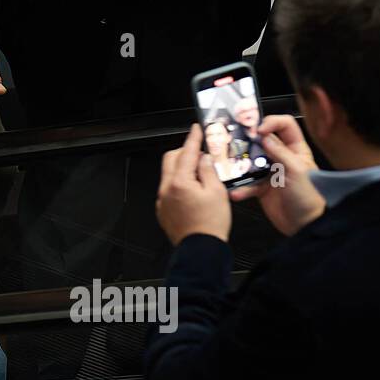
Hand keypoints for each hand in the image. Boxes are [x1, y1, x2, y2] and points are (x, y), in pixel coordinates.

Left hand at [156, 124, 231, 245]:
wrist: (200, 249)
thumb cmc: (210, 224)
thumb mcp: (217, 192)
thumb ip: (208, 171)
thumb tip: (203, 158)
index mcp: (179, 182)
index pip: (186, 153)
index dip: (192, 139)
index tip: (195, 129)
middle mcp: (166, 189)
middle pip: (171, 160)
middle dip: (184, 152)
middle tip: (200, 154)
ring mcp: (163, 200)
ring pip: (169, 175)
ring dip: (182, 170)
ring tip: (200, 176)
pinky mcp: (163, 210)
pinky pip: (169, 190)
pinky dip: (179, 185)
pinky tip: (193, 191)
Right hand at [230, 114, 325, 236]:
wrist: (306, 225)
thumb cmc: (310, 197)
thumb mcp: (296, 170)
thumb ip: (279, 152)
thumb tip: (264, 136)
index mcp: (296, 150)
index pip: (285, 125)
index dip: (271, 123)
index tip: (258, 131)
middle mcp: (282, 158)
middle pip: (263, 141)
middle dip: (249, 141)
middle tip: (236, 142)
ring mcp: (271, 172)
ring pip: (251, 161)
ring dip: (240, 165)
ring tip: (231, 167)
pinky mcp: (262, 188)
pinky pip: (247, 183)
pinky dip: (240, 188)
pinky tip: (236, 192)